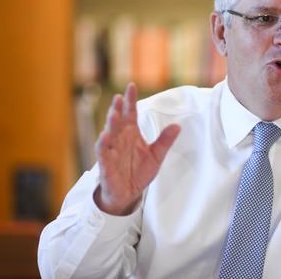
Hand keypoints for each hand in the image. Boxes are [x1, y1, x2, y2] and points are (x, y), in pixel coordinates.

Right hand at [94, 83, 180, 214]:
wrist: (129, 193)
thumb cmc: (139, 171)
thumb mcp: (156, 156)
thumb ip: (165, 141)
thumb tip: (178, 126)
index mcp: (132, 133)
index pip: (130, 113)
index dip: (130, 100)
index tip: (131, 86)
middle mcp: (120, 139)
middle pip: (118, 121)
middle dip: (118, 109)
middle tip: (119, 97)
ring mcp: (112, 150)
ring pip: (109, 134)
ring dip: (110, 124)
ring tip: (114, 114)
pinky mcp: (106, 164)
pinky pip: (103, 153)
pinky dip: (103, 145)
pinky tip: (105, 136)